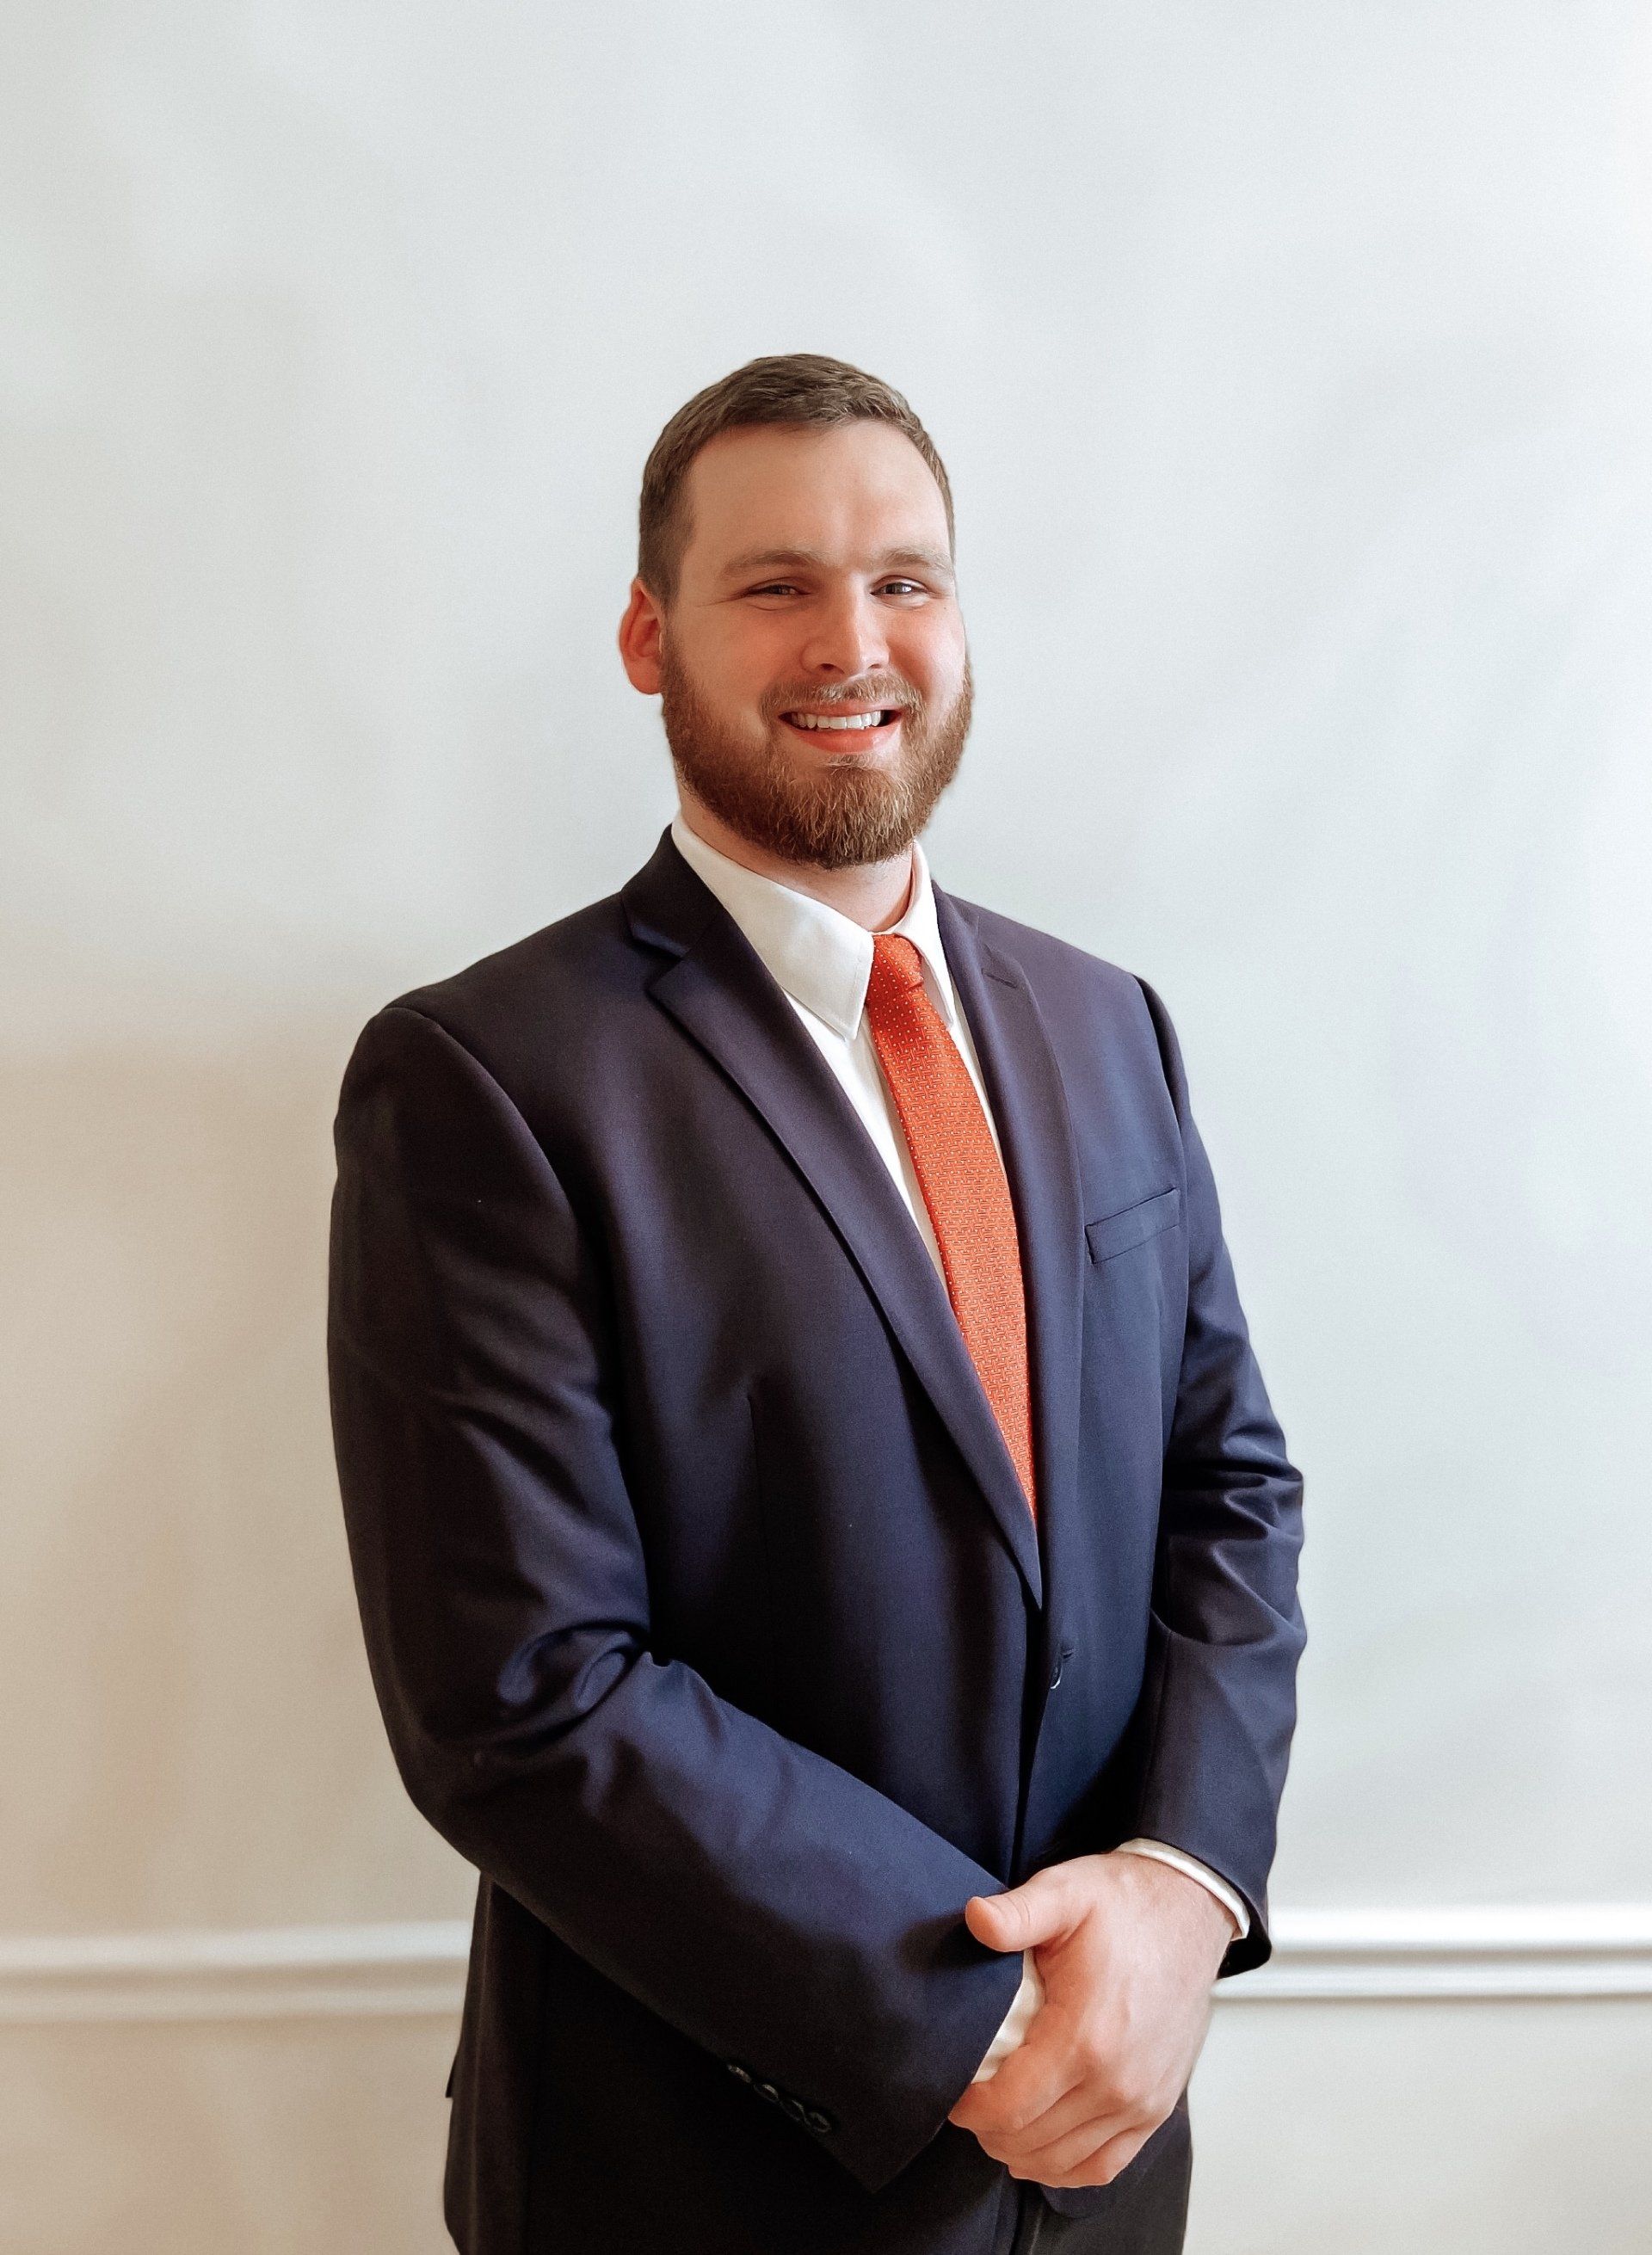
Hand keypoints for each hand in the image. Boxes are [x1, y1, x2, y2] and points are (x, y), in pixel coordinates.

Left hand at [947, 1851, 1232, 2188]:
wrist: (1190, 1911)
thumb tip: (975, 1919)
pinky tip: (1041, 2150)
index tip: (952, 2090)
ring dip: (1021, 2149)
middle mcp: (1116, 2083)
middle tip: (970, 2101)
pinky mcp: (1157, 2108)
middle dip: (988, 2127)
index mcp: (1086, 2037)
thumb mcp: (1065, 1894)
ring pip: (1063, 2161)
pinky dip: (1066, 2168)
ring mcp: (1141, 2102)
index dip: (969, 2108)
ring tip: (997, 2121)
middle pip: (1029, 2139)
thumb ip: (1017, 1912)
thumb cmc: (1127, 1905)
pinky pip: (1105, 2166)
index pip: (1009, 2106)